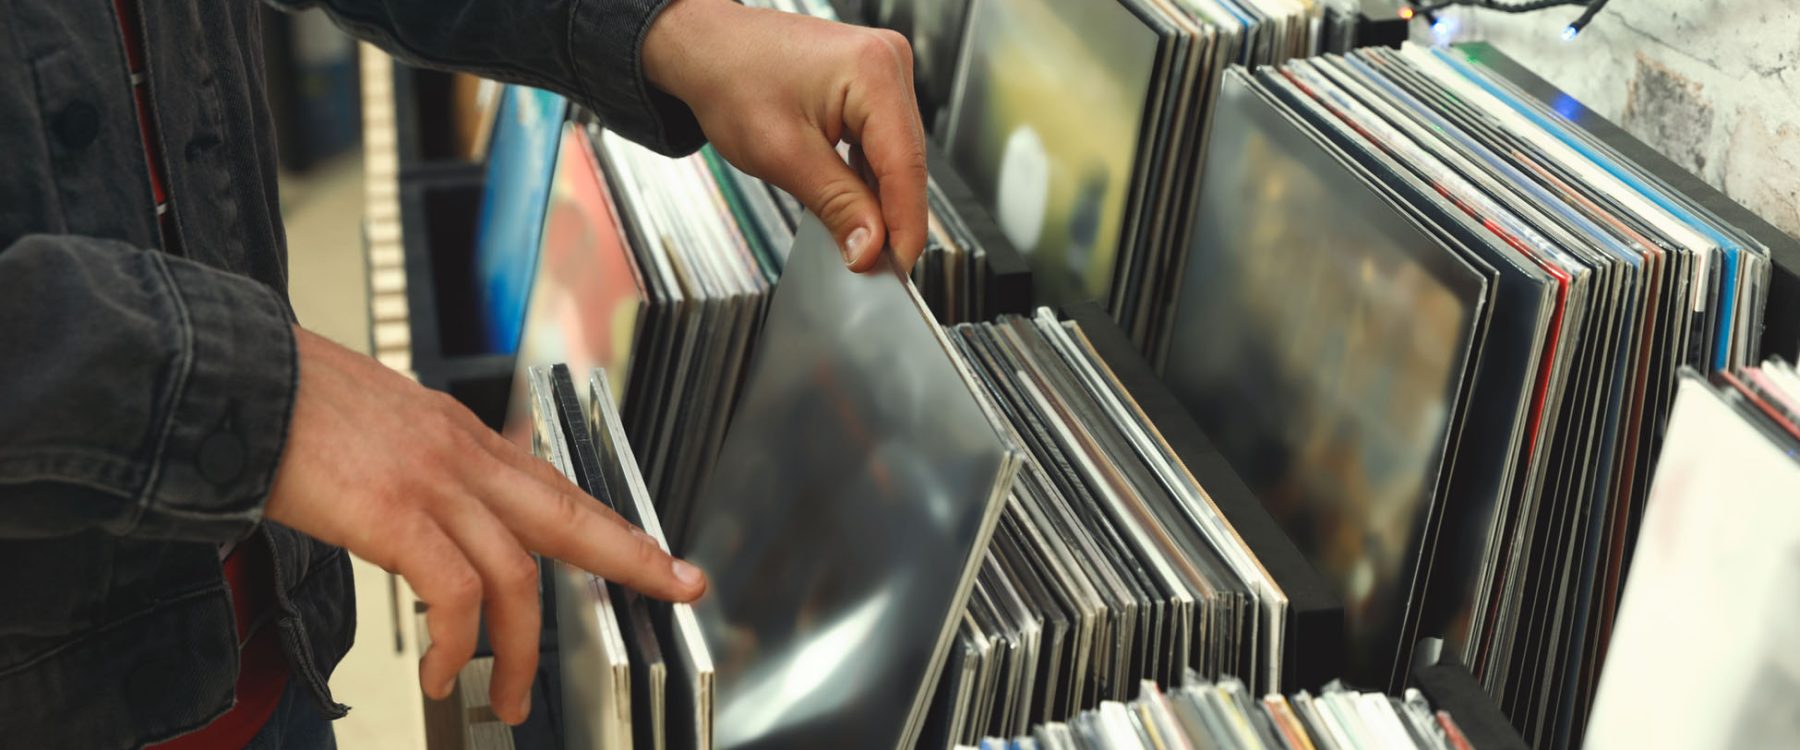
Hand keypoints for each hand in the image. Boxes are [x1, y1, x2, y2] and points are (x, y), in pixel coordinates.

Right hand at [266, 327, 705, 724]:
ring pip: (518, 571)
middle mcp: (460, 452)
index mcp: (459, 435)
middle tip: (675, 586)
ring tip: (510, 697)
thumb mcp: (378, 425)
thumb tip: (430, 516)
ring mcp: (433, 481)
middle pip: (569, 513)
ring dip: (520, 647)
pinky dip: (457, 641)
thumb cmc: (287, 404)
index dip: (609, 522)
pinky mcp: (394, 513)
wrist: (230, 376)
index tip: (654, 550)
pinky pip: (455, 591)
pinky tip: (442, 670)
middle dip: (630, 556)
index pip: (554, 484)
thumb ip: (419, 467)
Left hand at [644, 0, 927, 272]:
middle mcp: (888, 62)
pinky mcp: (871, 82)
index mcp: (873, 70)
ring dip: (879, 198)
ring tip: (860, 238)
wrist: (705, 47)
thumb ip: (837, 204)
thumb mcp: (784, 155)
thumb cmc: (730, 78)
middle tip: (875, 264)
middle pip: (907, 160)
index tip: (896, 268)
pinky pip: (882, 140)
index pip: (905, 164)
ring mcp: (883, 70)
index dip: (905, 225)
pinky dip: (868, 176)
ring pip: (896, 154)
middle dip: (892, 216)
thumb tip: (871, 248)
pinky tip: (854, 201)